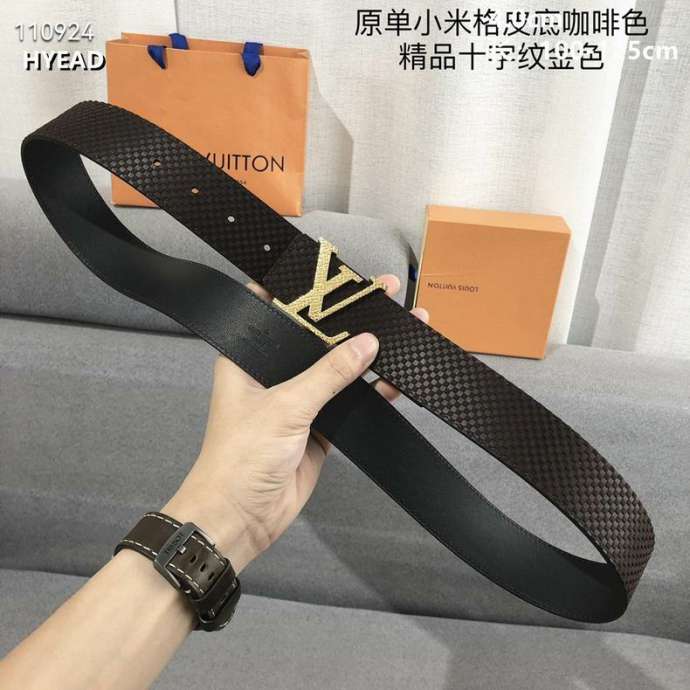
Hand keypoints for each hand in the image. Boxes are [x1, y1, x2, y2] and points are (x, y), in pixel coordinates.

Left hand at [163, 275, 427, 572]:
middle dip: (350, 317)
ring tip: (405, 327)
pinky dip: (373, 390)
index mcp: (248, 356)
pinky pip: (350, 400)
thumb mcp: (284, 407)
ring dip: (368, 352)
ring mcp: (298, 400)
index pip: (279, 309)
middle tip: (385, 292)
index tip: (338, 271)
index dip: (307, 288)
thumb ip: (327, 374)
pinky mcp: (319, 427)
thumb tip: (366, 343)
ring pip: (338, 368)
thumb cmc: (240, 458)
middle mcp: (273, 372)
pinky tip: (397, 376)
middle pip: (316, 336)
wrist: (239, 519)